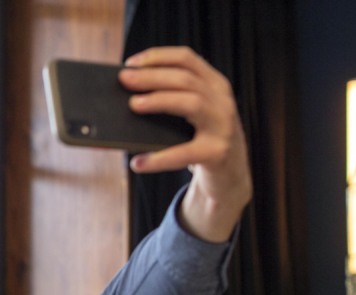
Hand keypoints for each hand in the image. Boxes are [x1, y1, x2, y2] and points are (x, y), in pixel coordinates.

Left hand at [119, 46, 252, 242]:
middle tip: (124, 79)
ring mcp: (223, 127)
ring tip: (133, 105)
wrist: (231, 176)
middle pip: (185, 79)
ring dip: (159, 101)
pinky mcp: (217, 153)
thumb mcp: (193, 116)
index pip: (187, 59)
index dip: (158, 57)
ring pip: (191, 103)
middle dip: (152, 76)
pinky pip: (184, 154)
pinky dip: (158, 159)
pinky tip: (137, 163)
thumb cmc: (202, 142)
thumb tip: (126, 99)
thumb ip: (172, 101)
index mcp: (215, 86)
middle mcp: (222, 102)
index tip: (130, 63)